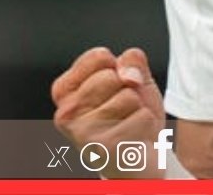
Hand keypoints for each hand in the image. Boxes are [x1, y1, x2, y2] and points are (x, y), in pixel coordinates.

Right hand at [51, 46, 166, 178]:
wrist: (140, 156)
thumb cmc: (131, 115)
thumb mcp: (132, 77)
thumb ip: (131, 61)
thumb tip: (129, 74)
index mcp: (65, 90)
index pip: (99, 56)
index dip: (119, 68)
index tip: (115, 87)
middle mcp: (66, 112)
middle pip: (111, 76)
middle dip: (128, 89)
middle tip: (124, 110)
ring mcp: (82, 131)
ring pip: (128, 96)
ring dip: (138, 108)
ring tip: (129, 124)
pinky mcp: (104, 148)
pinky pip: (142, 116)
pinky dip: (147, 124)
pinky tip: (135, 138)